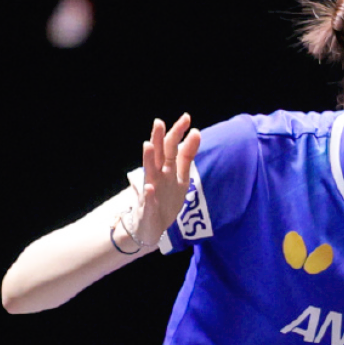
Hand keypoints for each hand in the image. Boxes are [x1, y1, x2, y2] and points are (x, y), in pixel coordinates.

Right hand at [131, 113, 200, 245]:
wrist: (150, 226)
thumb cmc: (165, 199)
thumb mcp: (180, 177)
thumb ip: (186, 157)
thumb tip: (196, 132)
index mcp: (167, 169)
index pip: (172, 147)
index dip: (179, 134)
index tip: (187, 118)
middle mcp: (158, 176)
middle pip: (159, 155)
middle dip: (158, 139)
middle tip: (159, 121)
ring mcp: (152, 190)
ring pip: (149, 173)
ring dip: (148, 159)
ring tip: (147, 145)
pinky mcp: (148, 207)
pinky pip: (148, 200)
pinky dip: (148, 193)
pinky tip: (149, 187)